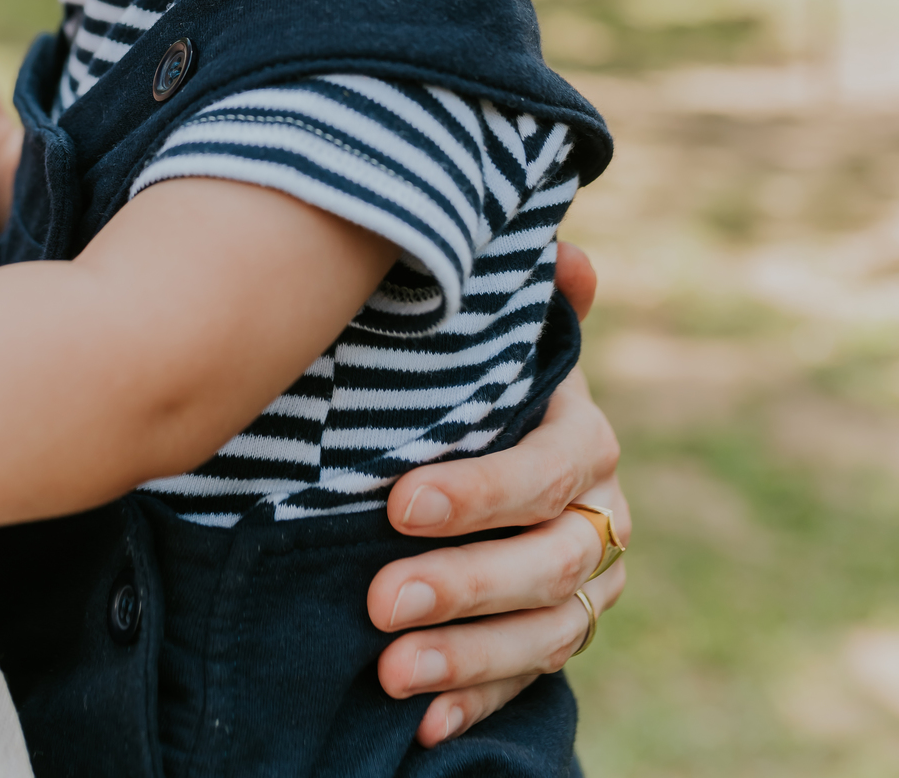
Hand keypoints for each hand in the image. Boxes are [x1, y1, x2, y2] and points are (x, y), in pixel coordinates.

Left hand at [368, 243, 628, 746]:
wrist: (482, 438)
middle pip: (549, 562)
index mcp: (583, 436)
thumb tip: (571, 258)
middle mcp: (602, 513)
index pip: (547, 471)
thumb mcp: (493, 336)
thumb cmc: (473, 379)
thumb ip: (529, 300)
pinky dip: (478, 701)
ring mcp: (587, 584)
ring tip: (390, 672)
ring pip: (548, 631)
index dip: (480, 492)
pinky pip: (529, 681)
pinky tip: (423, 724)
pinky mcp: (557, 635)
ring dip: (468, 656)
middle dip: (466, 585)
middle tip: (380, 601)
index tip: (396, 503)